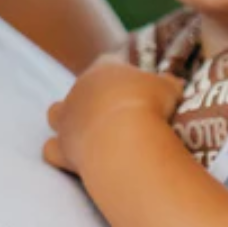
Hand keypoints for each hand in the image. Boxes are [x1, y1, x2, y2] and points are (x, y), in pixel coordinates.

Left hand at [44, 57, 184, 174]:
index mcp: (104, 70)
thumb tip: (176, 86)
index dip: (119, 76)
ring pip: (54, 115)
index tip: (134, 90)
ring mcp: (67, 120)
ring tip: (88, 137)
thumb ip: (169, 85)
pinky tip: (76, 163)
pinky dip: (60, 155)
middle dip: (91, 101)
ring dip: (68, 124)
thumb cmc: (148, 107)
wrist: (125, 139)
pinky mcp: (61, 149)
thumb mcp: (168, 89)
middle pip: (78, 89)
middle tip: (113, 118)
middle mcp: (79, 91)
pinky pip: (51, 151)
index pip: (108, 64)